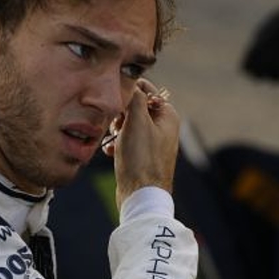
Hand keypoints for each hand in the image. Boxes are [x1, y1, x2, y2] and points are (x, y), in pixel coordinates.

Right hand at [107, 78, 179, 205]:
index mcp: (167, 115)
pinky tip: (110, 152)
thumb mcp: (137, 122)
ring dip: (115, 130)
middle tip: (115, 126)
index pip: (145, 89)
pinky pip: (125, 141)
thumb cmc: (141, 160)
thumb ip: (134, 98)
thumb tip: (130, 81)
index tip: (116, 104)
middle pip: (134, 107)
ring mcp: (153, 142)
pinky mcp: (142, 156)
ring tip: (113, 140)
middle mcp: (163, 127)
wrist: (141, 197)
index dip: (127, 94)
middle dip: (119, 115)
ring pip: (127, 124)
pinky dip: (116, 144)